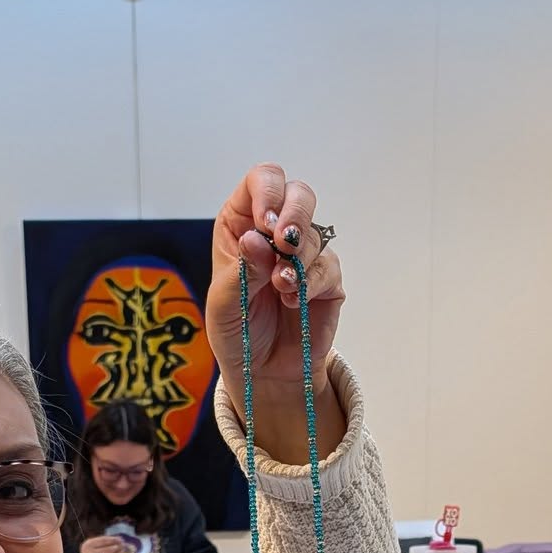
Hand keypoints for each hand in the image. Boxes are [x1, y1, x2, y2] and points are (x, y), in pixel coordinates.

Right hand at [79, 534, 127, 552]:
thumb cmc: (90, 549)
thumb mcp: (93, 542)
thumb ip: (104, 540)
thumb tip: (119, 539)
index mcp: (89, 545)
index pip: (103, 541)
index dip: (113, 539)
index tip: (120, 539)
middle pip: (107, 550)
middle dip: (117, 547)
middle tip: (123, 545)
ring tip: (122, 551)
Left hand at [207, 163, 343, 407]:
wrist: (261, 371)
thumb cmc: (236, 332)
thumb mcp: (223, 304)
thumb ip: (241, 271)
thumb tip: (256, 239)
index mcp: (242, 224)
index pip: (262, 181)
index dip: (267, 193)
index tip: (263, 223)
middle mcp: (275, 233)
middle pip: (299, 193)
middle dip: (294, 213)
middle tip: (283, 241)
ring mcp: (304, 254)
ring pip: (315, 232)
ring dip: (296, 259)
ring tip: (279, 288)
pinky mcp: (326, 280)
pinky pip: (328, 267)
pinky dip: (310, 283)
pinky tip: (292, 301)